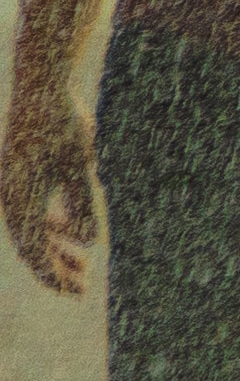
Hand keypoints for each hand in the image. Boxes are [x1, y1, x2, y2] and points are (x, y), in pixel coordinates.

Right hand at [5, 71, 94, 292]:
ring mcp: (14, 187)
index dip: (52, 274)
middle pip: (30, 245)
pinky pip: (35, 212)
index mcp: (18, 198)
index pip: (33, 249)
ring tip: (82, 266)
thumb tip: (89, 241)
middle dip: (54, 268)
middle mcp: (10, 196)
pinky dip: (53, 226)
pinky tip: (74, 235)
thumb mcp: (78, 164)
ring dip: (54, 249)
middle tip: (81, 288)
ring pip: (32, 231)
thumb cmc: (61, 124)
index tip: (74, 292)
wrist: (42, 88)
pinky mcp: (23, 177)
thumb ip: (83, 201)